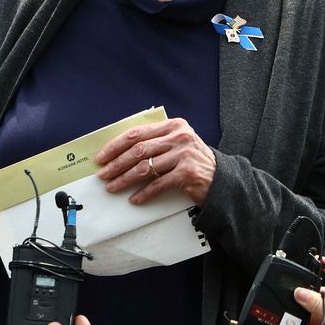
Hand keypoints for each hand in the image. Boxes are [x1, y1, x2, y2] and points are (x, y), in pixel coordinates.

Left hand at [94, 118, 215, 205]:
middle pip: (138, 150)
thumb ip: (155, 142)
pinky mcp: (188, 173)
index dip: (116, 145)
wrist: (222, 180)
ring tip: (112, 187)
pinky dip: (144, 193)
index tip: (102, 157)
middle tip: (103, 175)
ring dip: (125, 179)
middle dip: (116, 164)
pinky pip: (158, 184)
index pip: (137, 133)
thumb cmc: (192, 162)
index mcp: (173, 125)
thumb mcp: (176, 144)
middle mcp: (179, 137)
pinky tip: (134, 199)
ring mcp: (184, 155)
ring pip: (145, 168)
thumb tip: (119, 152)